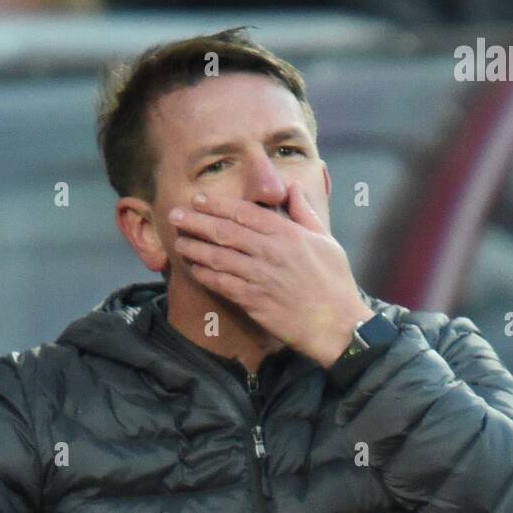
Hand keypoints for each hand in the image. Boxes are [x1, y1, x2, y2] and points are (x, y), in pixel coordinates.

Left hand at [169, 183, 373, 367]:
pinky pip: (223, 284)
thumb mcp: (326, 240)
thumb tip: (292, 188)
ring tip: (179, 241)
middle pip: (225, 231)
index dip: (218, 205)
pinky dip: (206, 275)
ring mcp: (261, 277)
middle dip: (197, 221)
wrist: (338, 324)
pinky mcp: (255, 302)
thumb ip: (304, 213)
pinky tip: (194, 269)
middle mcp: (271, 252)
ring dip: (196, 248)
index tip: (199, 199)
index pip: (245, 213)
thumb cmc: (335, 283)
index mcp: (288, 234)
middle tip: (175, 215)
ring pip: (220, 257)